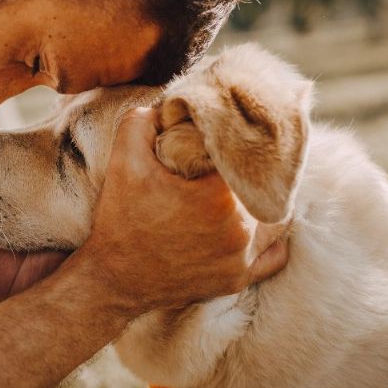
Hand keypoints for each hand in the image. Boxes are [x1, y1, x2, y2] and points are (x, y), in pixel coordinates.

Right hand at [78, 108, 287, 315]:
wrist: (112, 280)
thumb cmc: (120, 221)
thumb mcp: (124, 161)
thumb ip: (142, 121)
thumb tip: (168, 107)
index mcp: (219, 197)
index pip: (247, 157)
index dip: (236, 144)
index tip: (224, 140)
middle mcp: (240, 230)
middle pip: (264, 186)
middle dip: (249, 173)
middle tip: (232, 164)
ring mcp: (241, 259)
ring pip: (275, 219)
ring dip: (263, 202)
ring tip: (244, 190)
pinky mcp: (237, 280)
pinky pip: (273, 256)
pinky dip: (269, 239)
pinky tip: (254, 224)